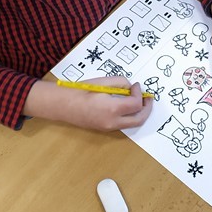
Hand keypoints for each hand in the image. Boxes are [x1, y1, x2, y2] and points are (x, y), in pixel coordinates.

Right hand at [23, 77, 152, 130]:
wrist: (63, 105)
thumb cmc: (80, 91)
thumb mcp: (102, 82)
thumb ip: (120, 82)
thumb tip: (130, 87)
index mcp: (112, 109)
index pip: (136, 104)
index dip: (139, 94)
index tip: (136, 86)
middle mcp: (113, 122)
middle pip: (139, 119)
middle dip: (147, 108)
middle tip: (148, 98)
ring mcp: (108, 128)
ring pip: (132, 124)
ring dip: (139, 113)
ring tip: (139, 101)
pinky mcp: (105, 129)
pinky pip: (123, 124)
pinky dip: (129, 116)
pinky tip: (126, 106)